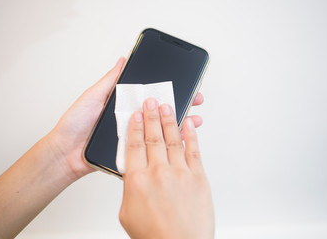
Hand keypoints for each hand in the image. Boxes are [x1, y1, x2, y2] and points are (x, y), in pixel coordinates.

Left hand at [46, 57, 204, 180]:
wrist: (66, 152)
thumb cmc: (76, 124)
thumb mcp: (93, 96)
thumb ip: (110, 81)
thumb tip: (122, 61)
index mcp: (124, 105)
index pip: (150, 96)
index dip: (167, 90)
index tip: (183, 85)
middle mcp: (131, 119)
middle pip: (159, 112)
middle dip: (179, 106)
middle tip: (195, 100)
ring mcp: (133, 135)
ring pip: (159, 130)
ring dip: (178, 125)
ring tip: (193, 120)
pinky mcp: (132, 151)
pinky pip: (151, 148)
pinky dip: (167, 145)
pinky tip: (180, 140)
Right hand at [119, 98, 213, 238]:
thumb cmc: (154, 235)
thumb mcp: (128, 213)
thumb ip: (130, 189)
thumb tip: (134, 176)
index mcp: (137, 181)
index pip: (134, 145)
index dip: (134, 127)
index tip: (135, 115)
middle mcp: (158, 172)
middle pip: (152, 136)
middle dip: (151, 116)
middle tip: (150, 102)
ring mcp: (180, 173)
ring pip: (172, 139)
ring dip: (169, 120)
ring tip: (166, 106)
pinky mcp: (198, 177)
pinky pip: (194, 150)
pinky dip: (191, 135)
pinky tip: (188, 124)